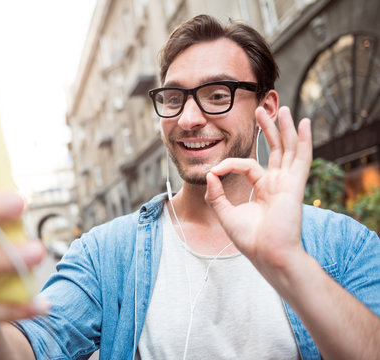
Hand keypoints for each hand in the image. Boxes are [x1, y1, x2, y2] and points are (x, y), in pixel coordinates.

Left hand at [205, 106, 311, 274]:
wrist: (267, 254)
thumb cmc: (250, 239)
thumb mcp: (225, 213)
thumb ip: (216, 194)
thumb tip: (210, 174)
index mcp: (264, 189)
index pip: (247, 165)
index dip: (228, 164)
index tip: (213, 172)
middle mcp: (277, 183)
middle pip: (275, 150)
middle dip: (268, 130)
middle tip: (260, 111)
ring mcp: (287, 183)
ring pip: (288, 149)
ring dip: (284, 128)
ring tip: (280, 108)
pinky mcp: (295, 185)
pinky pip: (301, 158)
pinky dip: (304, 140)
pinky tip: (304, 123)